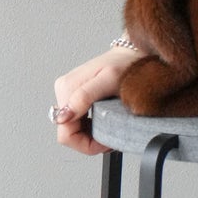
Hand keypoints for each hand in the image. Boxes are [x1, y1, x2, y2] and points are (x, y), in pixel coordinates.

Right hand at [52, 39, 150, 155]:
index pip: (65, 133)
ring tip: (108, 127)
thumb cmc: (125, 64)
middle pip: (67, 132)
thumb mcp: (108, 80)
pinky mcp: (76, 95)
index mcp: (67, 89)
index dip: (85, 144)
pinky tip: (102, 121)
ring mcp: (69, 93)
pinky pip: (77, 121)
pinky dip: (89, 126)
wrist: (133, 54)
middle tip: (109, 136)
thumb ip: (84, 97)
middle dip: (88, 140)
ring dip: (89, 134)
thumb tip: (64, 116)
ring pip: (71, 128)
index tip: (105, 141)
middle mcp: (64, 90)